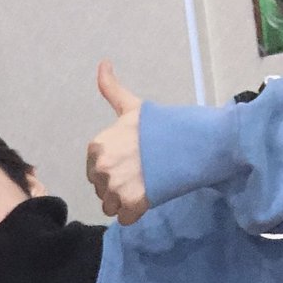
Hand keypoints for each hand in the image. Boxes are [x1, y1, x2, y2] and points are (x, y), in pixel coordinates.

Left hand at [86, 59, 148, 224]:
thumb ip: (111, 89)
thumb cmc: (159, 125)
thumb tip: (102, 63)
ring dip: (125, 201)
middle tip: (140, 173)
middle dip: (117, 186)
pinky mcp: (131, 205)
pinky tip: (148, 197)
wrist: (187, 142)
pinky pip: (124, 219)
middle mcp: (101, 169)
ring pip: (111, 206)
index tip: (130, 161)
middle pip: (101, 190)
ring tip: (144, 185)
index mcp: (97, 148)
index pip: (94, 171)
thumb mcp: (132, 106)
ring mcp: (115, 188)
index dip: (112, 169)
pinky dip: (135, 213)